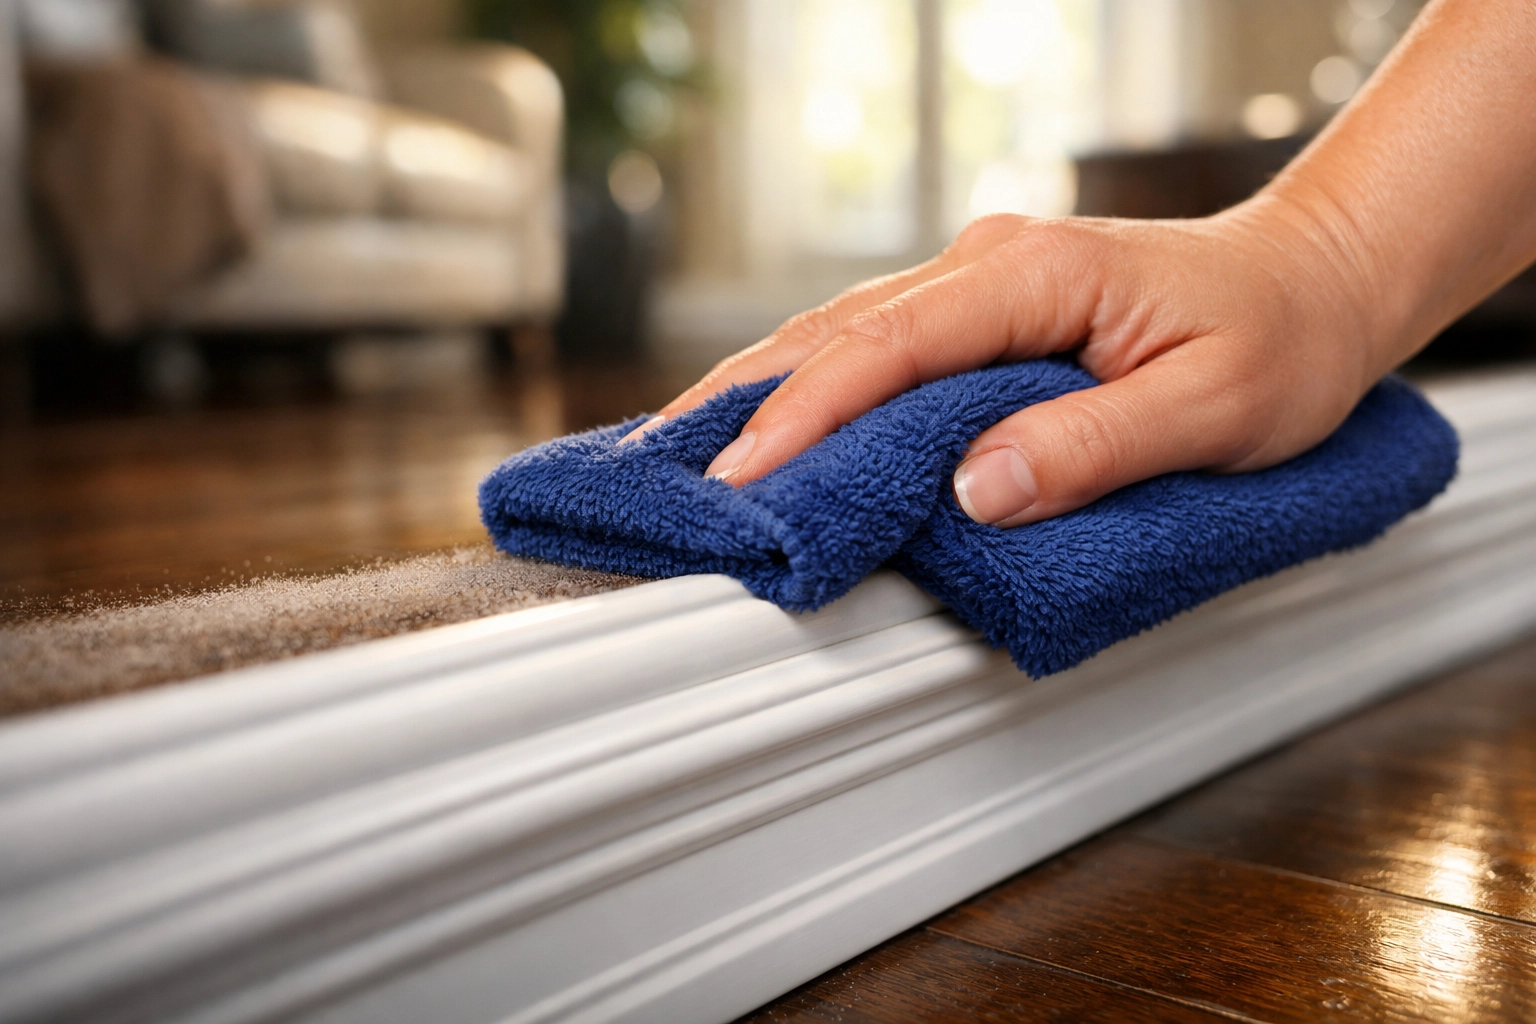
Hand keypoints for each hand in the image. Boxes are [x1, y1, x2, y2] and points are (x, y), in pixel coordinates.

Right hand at [627, 201, 1393, 526]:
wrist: (1314, 279)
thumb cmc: (1278, 340)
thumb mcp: (1215, 408)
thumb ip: (1094, 444)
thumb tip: (975, 490)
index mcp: (1037, 274)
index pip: (888, 346)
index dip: (805, 416)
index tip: (742, 481)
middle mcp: (989, 264)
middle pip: (834, 329)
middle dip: (741, 400)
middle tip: (657, 467)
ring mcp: (977, 282)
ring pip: (838, 330)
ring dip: (757, 390)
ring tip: (679, 449)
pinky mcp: (977, 312)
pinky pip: (870, 343)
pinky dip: (806, 385)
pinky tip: (763, 419)